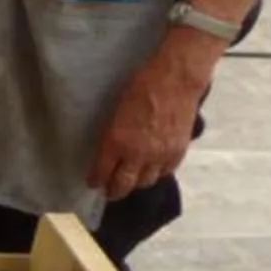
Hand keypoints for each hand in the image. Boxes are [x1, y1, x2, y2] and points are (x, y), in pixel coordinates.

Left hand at [88, 33, 212, 199]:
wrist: (176, 79)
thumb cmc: (142, 85)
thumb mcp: (116, 110)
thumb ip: (111, 135)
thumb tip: (108, 151)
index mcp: (116, 141)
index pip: (101, 173)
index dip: (95, 180)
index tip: (93, 182)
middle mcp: (136, 153)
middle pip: (122, 186)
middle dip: (113, 191)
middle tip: (109, 191)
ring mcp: (159, 155)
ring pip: (144, 182)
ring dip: (135, 183)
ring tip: (131, 179)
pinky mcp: (177, 152)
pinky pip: (164, 173)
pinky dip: (156, 173)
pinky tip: (152, 169)